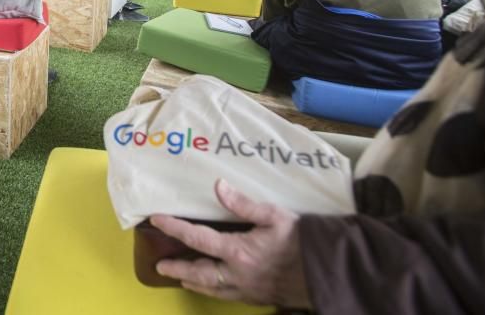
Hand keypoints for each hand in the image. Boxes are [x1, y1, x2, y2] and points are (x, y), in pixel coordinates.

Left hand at [151, 179, 310, 308]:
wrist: (328, 271)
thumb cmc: (302, 239)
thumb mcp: (274, 215)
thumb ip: (243, 203)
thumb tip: (218, 186)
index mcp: (238, 252)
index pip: (197, 237)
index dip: (174, 227)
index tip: (156, 219)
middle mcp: (237, 274)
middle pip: (199, 272)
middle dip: (177, 268)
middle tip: (160, 265)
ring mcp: (247, 290)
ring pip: (212, 288)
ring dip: (194, 281)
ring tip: (181, 276)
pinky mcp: (257, 298)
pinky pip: (228, 296)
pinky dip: (214, 290)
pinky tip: (213, 286)